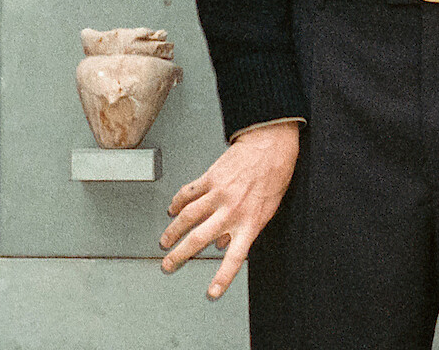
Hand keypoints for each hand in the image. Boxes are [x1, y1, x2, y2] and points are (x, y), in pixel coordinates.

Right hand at [159, 120, 299, 298]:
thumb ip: (246, 229)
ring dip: (173, 231)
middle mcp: (232, 211)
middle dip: (180, 256)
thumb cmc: (274, 176)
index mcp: (250, 223)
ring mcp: (219, 194)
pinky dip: (177, 202)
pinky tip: (172, 209)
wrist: (270, 145)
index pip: (234, 258)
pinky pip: (188, 193)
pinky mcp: (210, 178)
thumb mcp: (267, 210)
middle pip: (199, 239)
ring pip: (188, 218)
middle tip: (168, 264)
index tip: (212, 292)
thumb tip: (223, 244)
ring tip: (165, 241)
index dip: (222, 278)